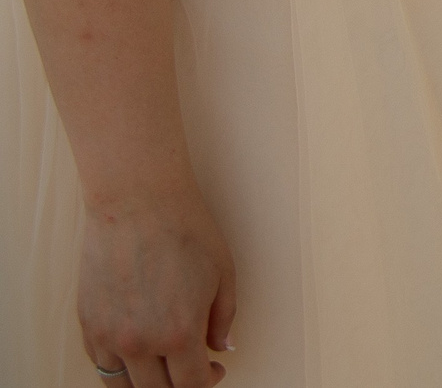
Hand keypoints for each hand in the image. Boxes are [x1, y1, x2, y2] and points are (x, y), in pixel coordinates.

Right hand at [79, 184, 235, 387]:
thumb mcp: (223, 274)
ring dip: (146, 382)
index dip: (206, 382)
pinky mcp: (87, 323)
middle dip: (179, 385)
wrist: (137, 201)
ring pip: (122, 385)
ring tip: (163, 365)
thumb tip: (220, 349)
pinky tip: (138, 349)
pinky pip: (100, 363)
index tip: (214, 369)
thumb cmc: (186, 230)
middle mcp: (139, 343)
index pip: (190, 385)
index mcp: (178, 334)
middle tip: (193, 368)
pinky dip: (119, 366)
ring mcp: (108, 336)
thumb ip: (223, 319)